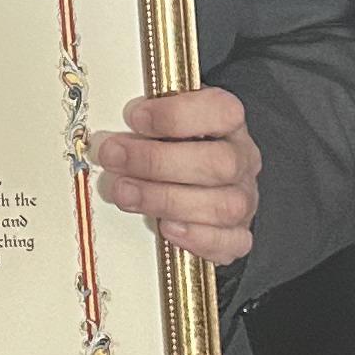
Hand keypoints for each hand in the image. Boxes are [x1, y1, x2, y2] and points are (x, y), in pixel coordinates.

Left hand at [90, 88, 260, 267]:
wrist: (198, 183)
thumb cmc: (176, 146)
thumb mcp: (162, 122)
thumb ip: (145, 122)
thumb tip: (110, 131)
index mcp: (228, 123)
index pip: (221, 111)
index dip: (176, 115)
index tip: (134, 117)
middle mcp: (242, 160)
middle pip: (220, 163)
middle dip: (158, 162)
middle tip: (114, 157)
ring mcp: (244, 199)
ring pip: (223, 206)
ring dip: (165, 200)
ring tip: (124, 193)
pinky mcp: (237, 234)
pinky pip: (229, 243)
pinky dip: (196, 238)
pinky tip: (165, 227)